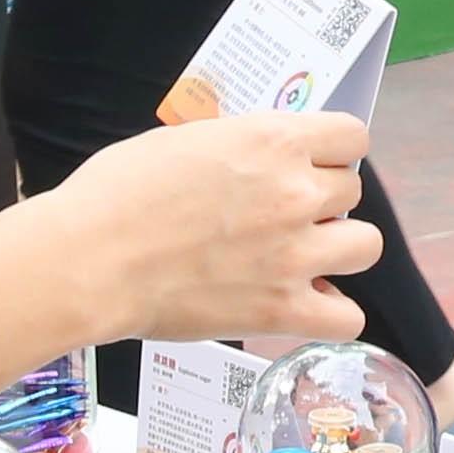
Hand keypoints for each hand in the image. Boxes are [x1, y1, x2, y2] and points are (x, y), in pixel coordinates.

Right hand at [30, 110, 382, 349]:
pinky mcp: (281, 309)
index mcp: (272, 141)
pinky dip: (331, 313)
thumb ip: (237, 146)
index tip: (312, 165)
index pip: (351, 135)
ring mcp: (294, 254)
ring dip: (338, 250)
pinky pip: (347, 317)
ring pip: (365, 246)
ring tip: (302, 258)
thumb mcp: (183, 140)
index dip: (333, 151)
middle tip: (284, 217)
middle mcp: (295, 192)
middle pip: (352, 192)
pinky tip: (304, 303)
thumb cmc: (116, 194)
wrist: (88, 260)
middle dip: (323, 202)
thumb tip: (257, 156)